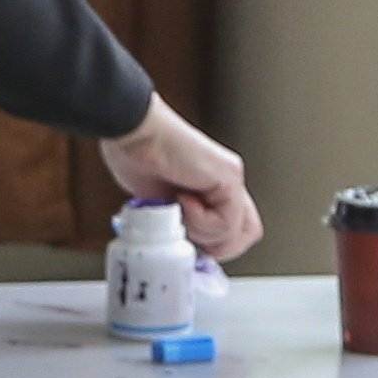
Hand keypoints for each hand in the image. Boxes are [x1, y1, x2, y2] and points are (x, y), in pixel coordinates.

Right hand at [100, 100, 261, 262]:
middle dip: (214, 247)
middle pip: (245, 234)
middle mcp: (227, 182)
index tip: (181, 244)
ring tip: (178, 211)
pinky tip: (180, 198)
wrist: (132, 129)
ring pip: (237, 235)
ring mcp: (231, 179)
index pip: (232, 230)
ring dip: (203, 235)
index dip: (210, 246)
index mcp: (212, 187)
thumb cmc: (134, 154)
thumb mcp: (156, 203)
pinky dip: (199, 221)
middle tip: (184, 233)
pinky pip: (225, 223)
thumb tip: (172, 246)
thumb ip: (174, 221)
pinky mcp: (229, 177)